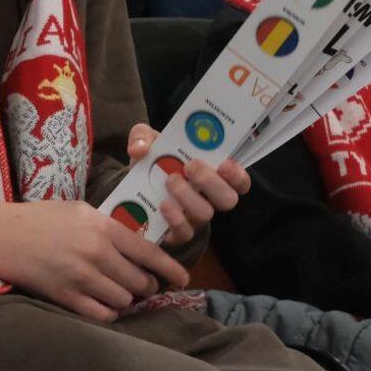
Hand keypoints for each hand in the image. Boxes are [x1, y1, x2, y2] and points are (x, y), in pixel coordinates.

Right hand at [0, 197, 189, 322]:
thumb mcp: (81, 210)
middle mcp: (97, 253)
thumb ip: (109, 226)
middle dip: (148, 285)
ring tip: (121, 291)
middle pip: (140, 280)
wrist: (3, 236)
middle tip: (145, 284)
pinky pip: (102, 314)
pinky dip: (109, 312)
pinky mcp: (65, 297)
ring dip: (127, 298)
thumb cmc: (42, 218)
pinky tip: (106, 304)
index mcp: (103, 227)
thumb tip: (136, 242)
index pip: (148, 253)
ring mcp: (81, 277)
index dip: (170, 268)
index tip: (183, 278)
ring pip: (124, 299)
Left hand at [127, 123, 249, 245]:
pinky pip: (185, 232)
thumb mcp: (146, 142)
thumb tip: (140, 148)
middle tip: (191, 166)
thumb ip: (142, 137)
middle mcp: (208, 198)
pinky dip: (175, 218)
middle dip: (211, 181)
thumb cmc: (151, 164)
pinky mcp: (176, 233)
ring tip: (170, 180)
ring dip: (189, 195)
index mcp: (211, 174)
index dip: (238, 175)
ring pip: (206, 214)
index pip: (239, 181)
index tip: (224, 163)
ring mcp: (194, 217)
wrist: (131, 192)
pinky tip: (163, 204)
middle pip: (228, 199)